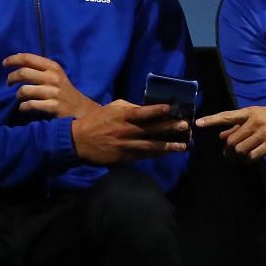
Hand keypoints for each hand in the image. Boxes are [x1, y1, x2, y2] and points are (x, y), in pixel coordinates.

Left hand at [3, 53, 99, 118]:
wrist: (79, 108)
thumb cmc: (63, 89)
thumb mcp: (55, 74)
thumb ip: (39, 67)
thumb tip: (17, 59)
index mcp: (53, 67)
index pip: (28, 58)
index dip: (13, 59)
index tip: (4, 64)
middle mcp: (53, 77)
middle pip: (23, 73)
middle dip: (11, 78)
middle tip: (8, 83)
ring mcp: (53, 92)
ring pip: (24, 90)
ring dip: (18, 95)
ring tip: (20, 97)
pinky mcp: (52, 106)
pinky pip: (30, 105)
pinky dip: (23, 107)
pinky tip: (24, 107)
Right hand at [72, 100, 189, 163]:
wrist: (80, 141)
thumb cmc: (97, 120)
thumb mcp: (112, 108)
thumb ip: (130, 107)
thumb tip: (147, 108)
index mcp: (123, 116)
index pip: (143, 112)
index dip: (157, 110)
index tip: (171, 108)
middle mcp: (127, 131)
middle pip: (152, 129)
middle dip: (170, 128)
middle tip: (186, 126)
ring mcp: (126, 145)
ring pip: (151, 146)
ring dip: (168, 146)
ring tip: (183, 146)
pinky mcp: (125, 157)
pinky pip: (144, 155)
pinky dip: (157, 154)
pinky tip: (168, 153)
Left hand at [195, 106, 265, 159]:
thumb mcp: (262, 117)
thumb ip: (242, 126)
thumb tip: (222, 135)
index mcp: (251, 112)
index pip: (227, 116)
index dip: (211, 120)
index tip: (198, 124)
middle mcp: (255, 121)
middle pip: (231, 139)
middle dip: (227, 150)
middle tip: (228, 156)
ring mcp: (263, 132)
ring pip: (240, 149)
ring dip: (239, 156)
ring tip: (244, 156)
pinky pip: (252, 156)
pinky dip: (249, 160)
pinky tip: (253, 159)